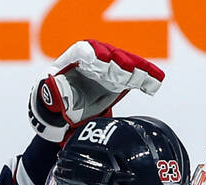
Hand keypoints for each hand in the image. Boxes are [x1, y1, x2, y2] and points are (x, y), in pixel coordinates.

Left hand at [29, 40, 163, 142]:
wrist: (65, 111)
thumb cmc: (55, 101)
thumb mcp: (49, 98)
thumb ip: (53, 94)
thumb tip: (52, 89)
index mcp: (75, 59)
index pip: (85, 51)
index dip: (95, 55)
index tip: (104, 60)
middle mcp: (94, 59)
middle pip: (110, 56)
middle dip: (119, 62)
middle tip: (128, 70)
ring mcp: (109, 69)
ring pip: (126, 65)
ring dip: (138, 70)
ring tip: (149, 77)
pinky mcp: (120, 81)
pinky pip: (135, 78)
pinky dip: (145, 80)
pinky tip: (156, 84)